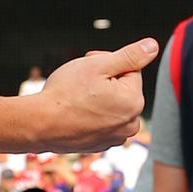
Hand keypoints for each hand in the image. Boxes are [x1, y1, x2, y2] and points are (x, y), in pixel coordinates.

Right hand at [27, 40, 157, 152]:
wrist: (39, 124)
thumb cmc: (66, 93)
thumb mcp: (100, 65)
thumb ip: (131, 55)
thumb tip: (153, 46)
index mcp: (134, 101)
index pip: (130, 70)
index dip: (108, 63)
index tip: (89, 64)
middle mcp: (130, 123)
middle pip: (123, 89)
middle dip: (105, 80)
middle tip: (80, 80)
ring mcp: (115, 137)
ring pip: (112, 106)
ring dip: (99, 98)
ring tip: (77, 97)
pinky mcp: (101, 145)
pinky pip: (102, 122)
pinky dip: (92, 115)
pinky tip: (75, 112)